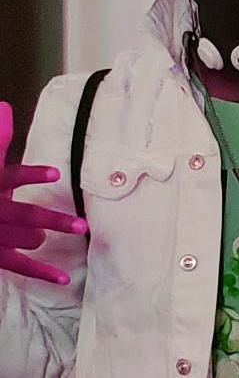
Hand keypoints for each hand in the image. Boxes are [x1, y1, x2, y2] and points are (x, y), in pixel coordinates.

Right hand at [0, 101, 87, 284]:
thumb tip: (3, 107)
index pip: (11, 178)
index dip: (31, 175)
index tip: (55, 173)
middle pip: (24, 216)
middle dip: (53, 220)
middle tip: (81, 224)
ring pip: (22, 241)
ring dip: (42, 239)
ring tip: (62, 236)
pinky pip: (18, 266)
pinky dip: (41, 273)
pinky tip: (63, 279)